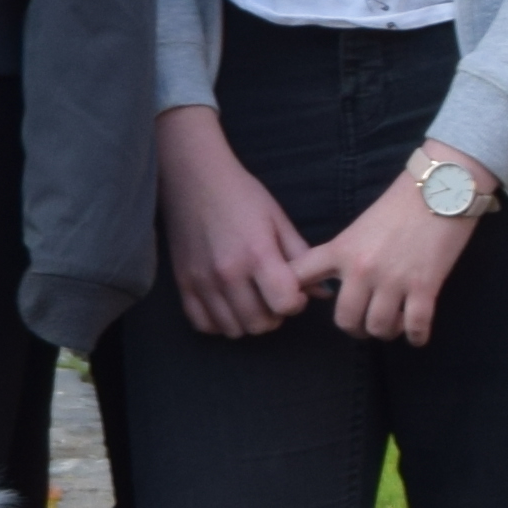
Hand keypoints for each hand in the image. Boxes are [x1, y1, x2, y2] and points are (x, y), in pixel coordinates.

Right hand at [157, 106, 313, 338]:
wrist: (194, 177)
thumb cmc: (242, 195)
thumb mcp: (278, 220)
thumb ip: (301, 257)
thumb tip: (324, 292)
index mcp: (257, 254)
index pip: (285, 305)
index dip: (296, 303)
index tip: (294, 291)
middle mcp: (228, 273)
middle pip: (261, 324)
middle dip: (274, 315)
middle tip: (273, 296)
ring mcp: (202, 281)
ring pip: (234, 330)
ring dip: (248, 321)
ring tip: (251, 300)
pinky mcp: (183, 284)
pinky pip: (204, 325)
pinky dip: (219, 322)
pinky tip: (228, 305)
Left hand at [297, 153, 488, 343]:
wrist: (442, 188)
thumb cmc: (401, 205)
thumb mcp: (359, 227)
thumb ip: (343, 254)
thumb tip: (331, 281)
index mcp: (340, 250)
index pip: (299, 276)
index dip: (290, 295)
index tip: (298, 304)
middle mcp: (361, 269)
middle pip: (345, 320)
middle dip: (355, 328)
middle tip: (365, 323)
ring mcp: (393, 280)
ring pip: (379, 328)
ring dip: (387, 332)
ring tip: (394, 324)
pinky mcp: (424, 287)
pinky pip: (415, 327)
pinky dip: (416, 336)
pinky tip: (416, 333)